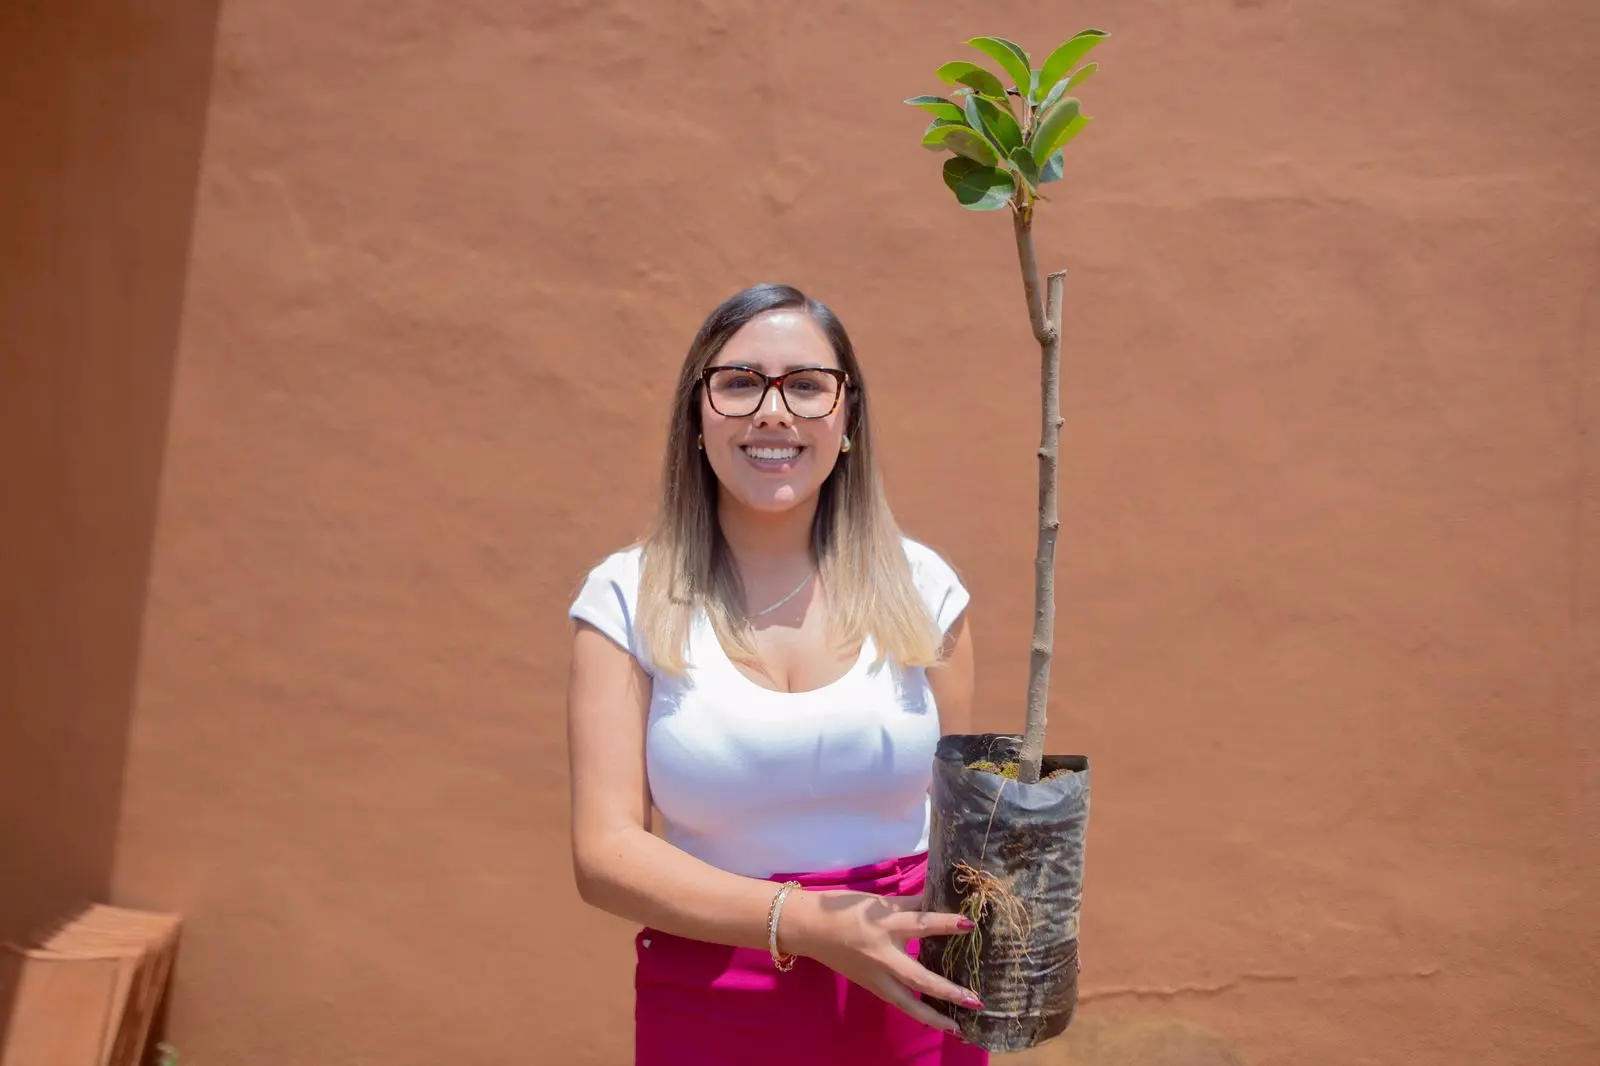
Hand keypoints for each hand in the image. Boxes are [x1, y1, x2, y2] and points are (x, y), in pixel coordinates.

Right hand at [780, 888, 982, 1033]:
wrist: (810, 928)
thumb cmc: (844, 909)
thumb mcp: (878, 902)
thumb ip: (909, 905)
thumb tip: (938, 901)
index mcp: (885, 924)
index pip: (921, 924)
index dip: (945, 923)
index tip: (969, 924)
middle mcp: (883, 954)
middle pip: (918, 977)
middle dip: (947, 991)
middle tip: (975, 1000)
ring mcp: (876, 975)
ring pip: (907, 1002)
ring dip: (934, 1016)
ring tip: (958, 1027)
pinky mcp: (870, 986)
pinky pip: (898, 1001)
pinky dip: (916, 1011)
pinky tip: (934, 1019)